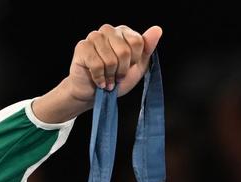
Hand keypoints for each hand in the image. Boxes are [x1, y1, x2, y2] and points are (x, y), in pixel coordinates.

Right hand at [32, 24, 162, 123]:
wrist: (94, 94)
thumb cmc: (116, 80)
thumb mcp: (137, 67)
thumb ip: (147, 48)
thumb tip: (157, 29)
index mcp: (123, 32)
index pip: (137, 42)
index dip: (134, 60)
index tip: (129, 67)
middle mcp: (108, 30)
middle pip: (124, 51)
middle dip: (122, 71)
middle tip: (117, 77)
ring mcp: (94, 37)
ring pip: (110, 59)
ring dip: (110, 76)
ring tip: (108, 80)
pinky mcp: (82, 47)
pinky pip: (96, 64)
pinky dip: (99, 78)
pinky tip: (99, 81)